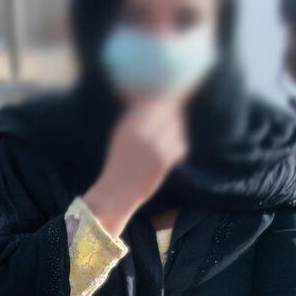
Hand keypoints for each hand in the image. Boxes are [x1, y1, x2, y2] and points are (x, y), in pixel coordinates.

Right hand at [84, 97, 188, 233]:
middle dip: (173, 118)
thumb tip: (156, 103)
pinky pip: (179, 146)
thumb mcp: (122, 137)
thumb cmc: (120, 165)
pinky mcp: (162, 159)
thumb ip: (137, 120)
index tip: (168, 109)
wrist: (116, 192)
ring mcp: (152, 145)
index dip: (165, 104)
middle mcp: (140, 131)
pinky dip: (178, 150)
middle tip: (173, 127)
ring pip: (176, 130)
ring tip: (168, 145)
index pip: (154, 103)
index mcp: (129, 124)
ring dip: (176, 135)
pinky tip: (171, 158)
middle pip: (168, 113)